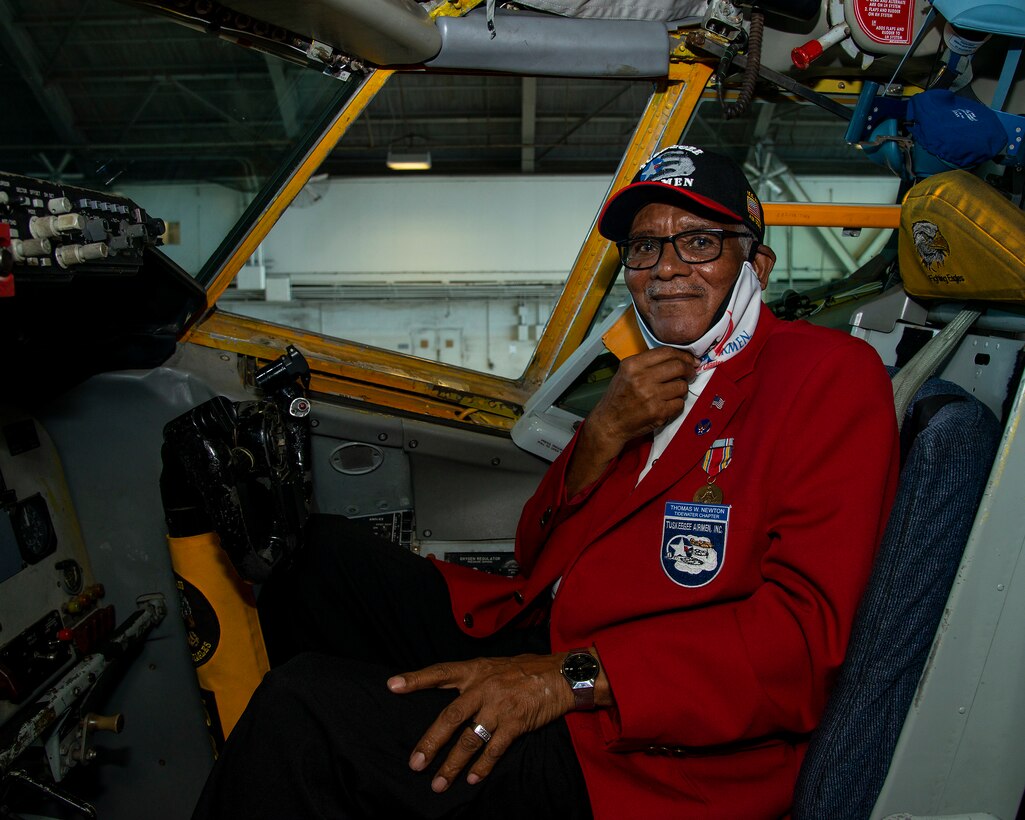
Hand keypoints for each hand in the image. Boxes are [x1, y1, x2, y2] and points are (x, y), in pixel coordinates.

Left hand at [387, 653, 572, 792]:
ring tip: (439, 783)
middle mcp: (484, 687)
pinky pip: (494, 749)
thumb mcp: (495, 666)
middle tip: (415, 763)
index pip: (440, 673)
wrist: (562, 675)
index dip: (416, 679)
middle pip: (449, 717)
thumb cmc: (526, 670)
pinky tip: (472, 779)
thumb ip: (473, 680)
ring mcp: (499, 706)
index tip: (391, 686)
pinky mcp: (516, 722)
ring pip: (469, 739)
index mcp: (475, 670)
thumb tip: (452, 698)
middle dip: (430, 743)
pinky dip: (482, 766)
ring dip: (452, 764)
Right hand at [567, 347, 696, 493]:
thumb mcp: (626, 372)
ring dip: (682, 389)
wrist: (609, 422)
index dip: (683, 355)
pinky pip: (679, 404)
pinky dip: (677, 404)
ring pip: (681, 386)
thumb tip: (679, 358)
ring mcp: (650, 396)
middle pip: (678, 367)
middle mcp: (641, 378)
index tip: (690, 360)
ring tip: (674, 392)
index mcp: (633, 364)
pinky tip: (668, 405)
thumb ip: (648, 363)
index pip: (666, 352)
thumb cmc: (619, 396)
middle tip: (690, 374)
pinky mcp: (658, 412)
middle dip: (689, 370)